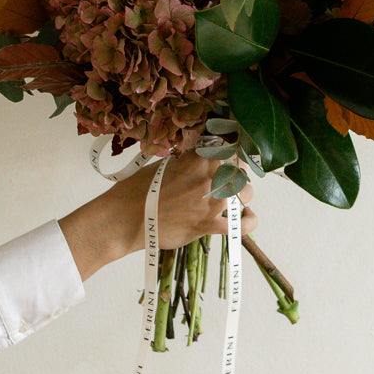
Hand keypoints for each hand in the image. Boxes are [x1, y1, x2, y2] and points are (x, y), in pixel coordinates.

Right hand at [59, 153, 255, 280]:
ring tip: (236, 199)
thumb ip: (189, 162)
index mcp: (197, 158)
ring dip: (244, 196)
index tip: (231, 157)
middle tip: (228, 180)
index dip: (232, 152)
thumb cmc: (138, 190)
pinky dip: (248, 222)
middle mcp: (209, 177)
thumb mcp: (165, 165)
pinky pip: (241, 226)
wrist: (124, 218)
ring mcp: (211, 202)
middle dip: (238, 174)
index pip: (229, 147)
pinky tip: (247, 219)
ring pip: (247, 194)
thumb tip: (203, 160)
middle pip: (241, 170)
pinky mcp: (209, 224)